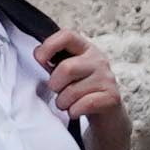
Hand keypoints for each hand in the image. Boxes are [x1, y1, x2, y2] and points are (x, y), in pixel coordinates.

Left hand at [31, 23, 126, 142]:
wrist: (106, 114)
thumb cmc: (81, 90)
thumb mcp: (67, 73)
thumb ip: (53, 62)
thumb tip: (38, 56)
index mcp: (86, 49)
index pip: (67, 35)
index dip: (49, 45)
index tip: (40, 60)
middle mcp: (99, 60)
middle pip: (66, 68)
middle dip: (55, 85)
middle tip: (57, 91)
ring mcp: (107, 79)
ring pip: (73, 91)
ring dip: (62, 102)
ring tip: (66, 104)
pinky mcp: (112, 98)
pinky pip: (84, 104)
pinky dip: (73, 111)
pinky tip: (75, 111)